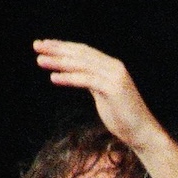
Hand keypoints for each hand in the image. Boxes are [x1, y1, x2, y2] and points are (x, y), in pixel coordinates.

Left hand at [33, 40, 177, 177]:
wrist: (141, 132)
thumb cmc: (122, 116)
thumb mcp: (103, 94)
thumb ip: (92, 81)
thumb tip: (75, 74)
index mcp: (110, 65)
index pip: (83, 51)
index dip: (63, 47)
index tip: (44, 45)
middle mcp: (113, 66)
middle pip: (80, 54)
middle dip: (57, 49)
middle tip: (37, 46)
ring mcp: (114, 77)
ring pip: (81, 65)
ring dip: (59, 62)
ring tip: (40, 61)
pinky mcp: (113, 89)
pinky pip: (86, 80)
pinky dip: (69, 78)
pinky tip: (54, 78)